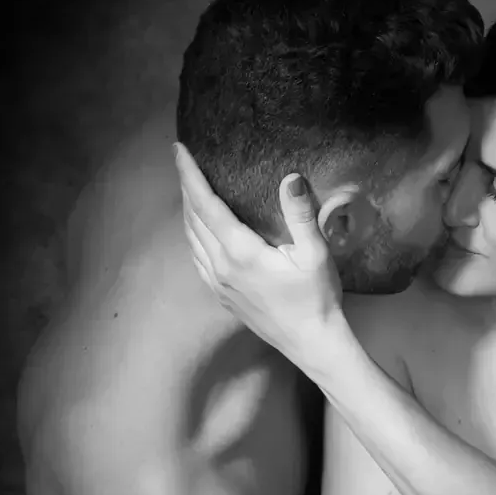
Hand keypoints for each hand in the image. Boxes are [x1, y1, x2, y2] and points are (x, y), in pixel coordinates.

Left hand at [174, 144, 345, 369]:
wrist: (312, 343)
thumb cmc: (317, 298)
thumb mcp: (316, 254)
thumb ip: (300, 214)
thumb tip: (291, 178)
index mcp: (240, 252)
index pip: (206, 204)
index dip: (190, 175)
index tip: (178, 150)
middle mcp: (221, 267)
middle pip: (193, 219)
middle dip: (186, 188)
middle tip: (183, 163)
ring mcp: (219, 284)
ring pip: (191, 241)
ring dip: (188, 213)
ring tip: (190, 192)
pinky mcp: (223, 297)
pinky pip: (198, 261)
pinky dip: (193, 239)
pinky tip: (199, 234)